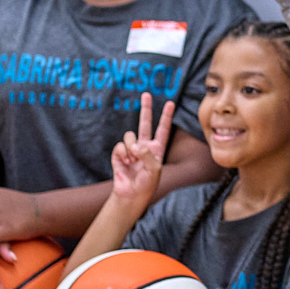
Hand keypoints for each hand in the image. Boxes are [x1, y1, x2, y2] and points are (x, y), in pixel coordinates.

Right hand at [109, 95, 174, 213]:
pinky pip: (120, 145)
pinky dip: (123, 154)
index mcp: (157, 148)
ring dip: (131, 147)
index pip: (163, 129)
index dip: (166, 116)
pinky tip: (125, 162)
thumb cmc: (147, 183)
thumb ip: (148, 154)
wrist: (132, 194)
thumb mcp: (154, 169)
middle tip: (146, 94)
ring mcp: (131, 149)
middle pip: (145, 123)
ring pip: (130, 136)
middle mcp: (144, 146)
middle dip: (145, 109)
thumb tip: (136, 145)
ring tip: (133, 160)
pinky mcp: (119, 154)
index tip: (170, 102)